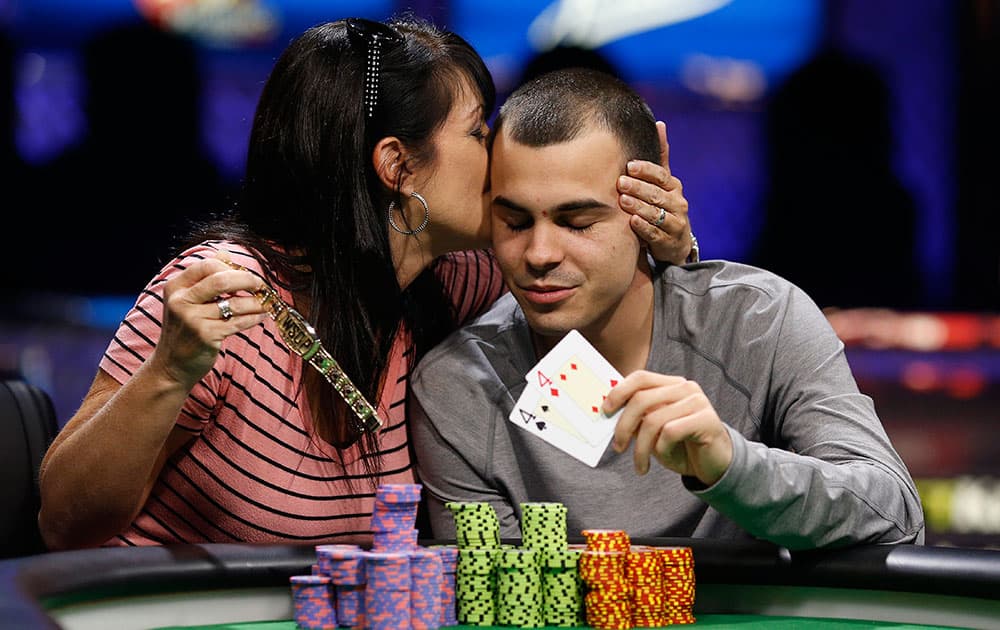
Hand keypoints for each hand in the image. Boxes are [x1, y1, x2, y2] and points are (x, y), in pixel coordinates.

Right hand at [149, 254, 268, 389]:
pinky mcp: (206, 336)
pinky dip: (254, 317)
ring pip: (235, 303)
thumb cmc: (184, 331)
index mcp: (176, 288)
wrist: (171, 366)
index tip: (245, 273)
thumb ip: (204, 278)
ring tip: (267, 303)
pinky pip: (238, 322)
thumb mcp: (186, 301)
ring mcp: (193, 319)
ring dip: (257, 302)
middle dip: (248, 280)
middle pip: (222, 280)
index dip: (231, 267)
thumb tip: (224, 254)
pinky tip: (261, 316)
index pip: (207, 265)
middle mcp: (181, 301)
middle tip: (262, 285)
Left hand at [602, 370, 731, 485]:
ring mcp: (697, 401)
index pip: (640, 378)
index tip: (605, 411)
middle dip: (623, 426)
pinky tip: (665, 458)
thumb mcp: (654, 431)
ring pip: (653, 420)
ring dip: (641, 448)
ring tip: (640, 465)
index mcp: (670, 384)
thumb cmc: (681, 446)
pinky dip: (662, 449)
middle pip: (641, 399)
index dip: (619, 392)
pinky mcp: (707, 419)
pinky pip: (671, 432)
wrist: (714, 465)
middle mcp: (685, 388)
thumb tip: (609, 413)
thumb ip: (637, 418)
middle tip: (618, 447)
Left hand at [617, 121, 691, 264]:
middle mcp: (678, 203)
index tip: (630, 165)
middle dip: (638, 187)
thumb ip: (661, 157)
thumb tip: (659, 123)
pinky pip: (656, 233)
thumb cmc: (664, 207)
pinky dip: (644, 227)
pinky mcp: (670, 242)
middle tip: (620, 182)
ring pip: (656, 212)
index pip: (661, 175)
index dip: (646, 170)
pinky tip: (632, 221)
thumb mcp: (663, 182)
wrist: (676, 243)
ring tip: (623, 200)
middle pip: (657, 193)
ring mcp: (675, 223)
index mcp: (673, 187)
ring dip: (639, 206)